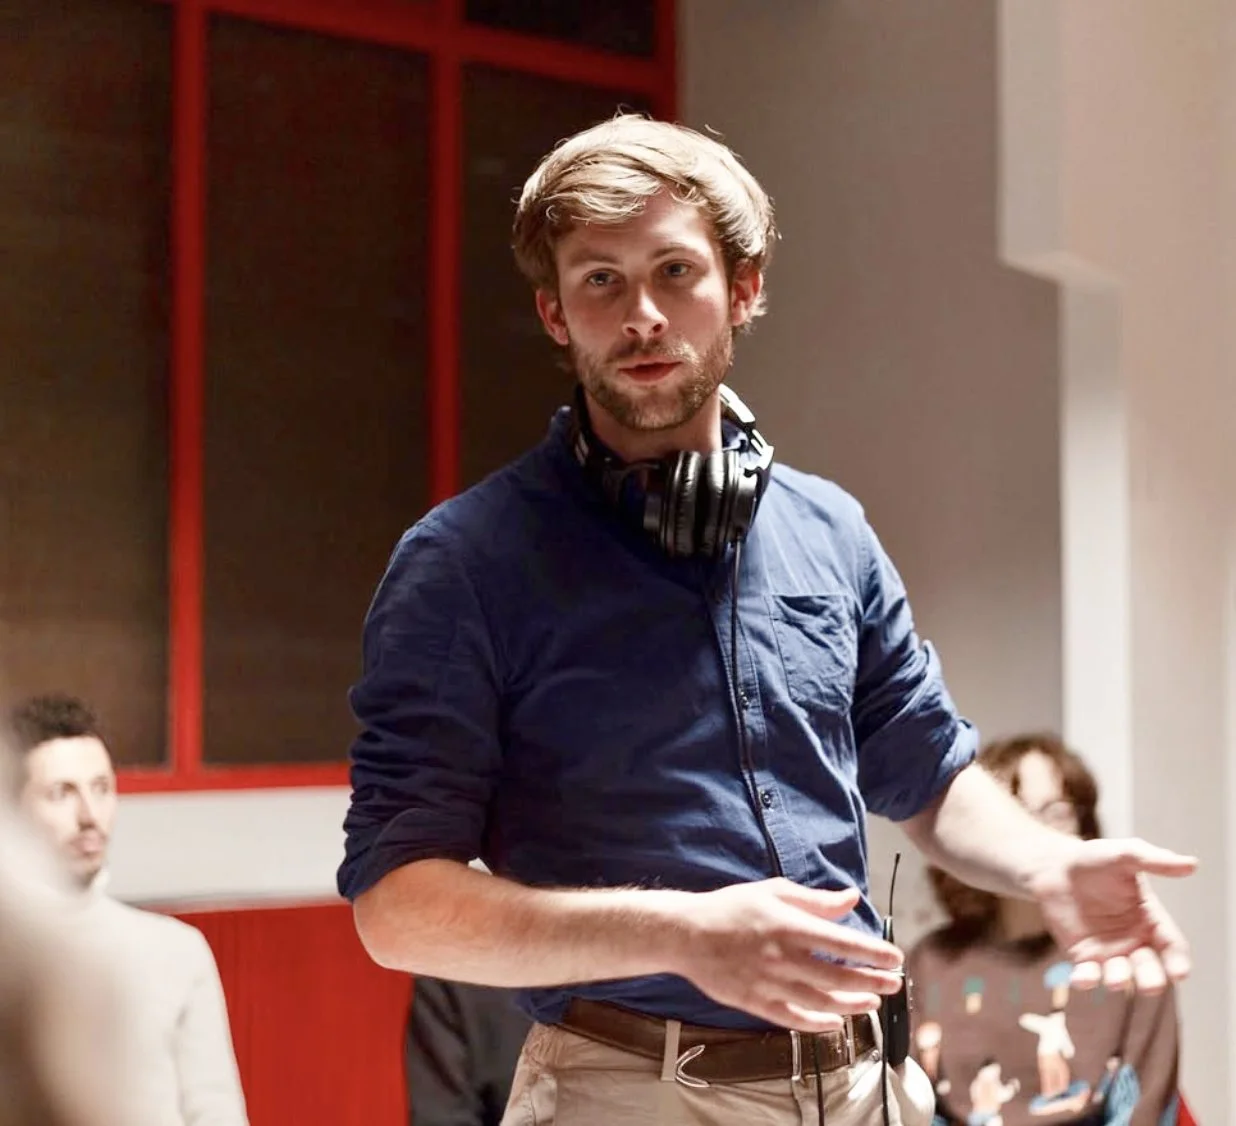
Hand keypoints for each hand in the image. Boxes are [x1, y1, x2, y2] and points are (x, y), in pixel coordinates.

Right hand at [675, 878, 903, 1032]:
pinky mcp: (755, 1002)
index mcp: (789, 926)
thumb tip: (851, 898)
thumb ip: (815, 900)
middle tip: (894, 984)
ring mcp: (769, 983)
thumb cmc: (731, 907)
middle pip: (837, 975)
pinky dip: (817, 1023)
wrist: (686, 933)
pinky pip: (792, 1018)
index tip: (894, 958)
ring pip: (820, 1001)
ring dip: (850, 1004)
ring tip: (871, 1003)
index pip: (842, 942)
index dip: (872, 953)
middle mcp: (782, 957)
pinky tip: (835, 1023)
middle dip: (871, 982)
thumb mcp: (774, 891)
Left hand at [1030, 837, 1196, 992]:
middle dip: (1152, 980)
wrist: (1055, 866)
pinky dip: (1086, 980)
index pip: (1172, 947)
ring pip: (1121, 976)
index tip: (1179, 973)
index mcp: (1151, 920)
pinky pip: (1087, 975)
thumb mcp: (1125, 854)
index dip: (1178, 962)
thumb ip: (1154, 861)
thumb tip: (1191, 864)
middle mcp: (1134, 941)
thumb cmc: (1094, 859)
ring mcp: (1109, 952)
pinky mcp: (1082, 956)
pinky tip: (1080, 979)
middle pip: (1150, 969)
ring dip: (1120, 980)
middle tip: (1150, 986)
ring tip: (1115, 979)